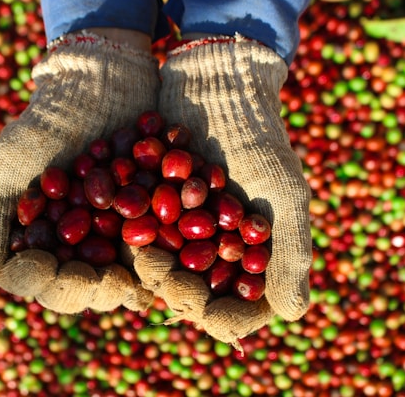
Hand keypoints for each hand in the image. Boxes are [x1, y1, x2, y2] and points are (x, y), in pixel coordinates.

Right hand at [0, 33, 158, 311]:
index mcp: (36, 240)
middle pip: (83, 285)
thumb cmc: (46, 126)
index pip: (36, 277)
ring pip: (119, 276)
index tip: (60, 273)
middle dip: (95, 289)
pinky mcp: (147, 222)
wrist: (100, 87)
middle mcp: (73, 246)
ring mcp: (112, 237)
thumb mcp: (8, 167)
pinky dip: (160, 257)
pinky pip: (155, 248)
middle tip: (111, 284)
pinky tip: (166, 260)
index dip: (48, 282)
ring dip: (129, 283)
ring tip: (137, 282)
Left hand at [133, 37, 311, 347]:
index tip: (201, 302)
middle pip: (193, 294)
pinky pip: (135, 236)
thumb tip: (292, 317)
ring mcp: (179, 232)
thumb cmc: (257, 140)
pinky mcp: (149, 208)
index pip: (236, 309)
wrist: (216, 87)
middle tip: (155, 267)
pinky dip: (125, 239)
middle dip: (173, 289)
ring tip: (136, 253)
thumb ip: (290, 254)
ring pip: (161, 270)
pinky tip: (112, 232)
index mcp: (251, 258)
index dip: (218, 315)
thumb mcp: (283, 194)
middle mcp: (213, 252)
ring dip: (145, 270)